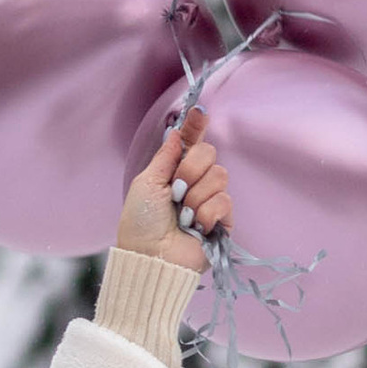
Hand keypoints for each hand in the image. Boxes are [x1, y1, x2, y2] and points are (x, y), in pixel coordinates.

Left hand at [114, 121, 231, 270]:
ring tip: (183, 216)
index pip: (192, 142)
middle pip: (210, 153)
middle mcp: (195, 183)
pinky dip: (206, 214)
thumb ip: (165, 156)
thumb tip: (177, 132)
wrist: (151, 257)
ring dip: (196, 196)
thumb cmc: (141, 224)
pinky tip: (196, 228)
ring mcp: (210, 201)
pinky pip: (225, 201)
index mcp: (174, 172)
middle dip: (191, 170)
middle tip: (176, 192)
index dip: (197, 125)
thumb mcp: (146, 183)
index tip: (200, 110)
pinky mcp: (223, 221)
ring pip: (220, 175)